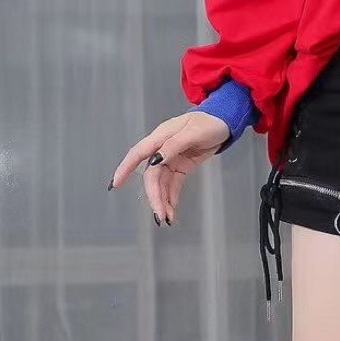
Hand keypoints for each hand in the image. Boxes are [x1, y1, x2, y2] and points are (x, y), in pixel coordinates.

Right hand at [109, 111, 230, 225]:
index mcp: (161, 136)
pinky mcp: (181, 166)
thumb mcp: (193, 132)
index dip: (125, 169)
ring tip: (167, 219)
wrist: (224, 122)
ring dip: (163, 201)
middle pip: (152, 175)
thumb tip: (155, 160)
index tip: (115, 184)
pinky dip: (172, 197)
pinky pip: (173, 184)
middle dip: (154, 196)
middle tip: (159, 217)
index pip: (138, 154)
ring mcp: (171, 158)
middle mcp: (163, 148)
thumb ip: (173, 146)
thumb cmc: (209, 122)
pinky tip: (172, 210)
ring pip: (162, 183)